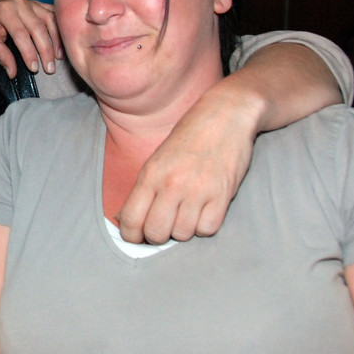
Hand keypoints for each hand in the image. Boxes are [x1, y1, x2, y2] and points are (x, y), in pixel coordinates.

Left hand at [0, 0, 61, 78]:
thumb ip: (1, 55)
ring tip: (58, 57)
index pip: (20, 34)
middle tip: (49, 68)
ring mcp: (31, 2)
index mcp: (5, 11)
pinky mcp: (38, 3)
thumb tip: (13, 72)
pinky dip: (59, 28)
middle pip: (38, 28)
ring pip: (50, 20)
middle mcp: (20, 4)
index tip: (34, 68)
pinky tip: (62, 41)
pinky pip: (53, 14)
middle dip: (45, 50)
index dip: (29, 53)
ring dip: (56, 40)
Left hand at [117, 86, 257, 243]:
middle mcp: (172, 184)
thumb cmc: (188, 138)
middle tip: (163, 227)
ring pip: (182, 234)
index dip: (131, 235)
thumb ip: (144, 189)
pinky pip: (208, 229)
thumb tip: (127, 220)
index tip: (136, 237)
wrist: (225, 115)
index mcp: (150, 174)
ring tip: (186, 213)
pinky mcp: (223, 195)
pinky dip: (204, 226)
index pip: (131, 219)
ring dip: (182, 229)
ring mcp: (198, 191)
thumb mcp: (157, 159)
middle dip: (156, 235)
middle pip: (155, 233)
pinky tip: (203, 211)